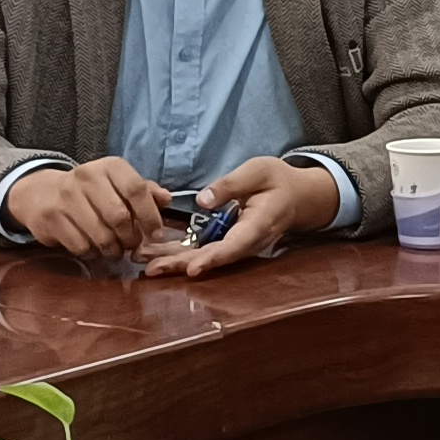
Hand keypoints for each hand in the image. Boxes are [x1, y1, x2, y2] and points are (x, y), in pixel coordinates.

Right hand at [2, 155, 170, 259]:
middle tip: (131, 245)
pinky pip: (81, 246)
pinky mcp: (51, 218)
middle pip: (119, 216)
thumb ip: (143, 190)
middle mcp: (86, 177)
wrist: (42, 193)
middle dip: (130, 238)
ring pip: (101, 235)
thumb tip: (167, 199)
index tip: (156, 234)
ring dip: (112, 250)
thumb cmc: (89, 191)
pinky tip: (93, 249)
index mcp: (109, 167)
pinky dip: (92, 254)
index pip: (136, 189)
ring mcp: (66, 197)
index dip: (150, 216)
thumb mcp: (116, 183)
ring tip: (114, 250)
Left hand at [147, 157, 337, 278]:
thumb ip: (232, 184)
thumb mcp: (259, 171)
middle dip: (181, 264)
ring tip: (143, 262)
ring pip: (203, 258)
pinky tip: (153, 254)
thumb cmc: (278, 180)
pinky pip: (201, 251)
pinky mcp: (226, 242)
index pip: (235, 246)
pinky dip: (177, 253)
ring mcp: (236, 245)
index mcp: (259, 224)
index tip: (193, 268)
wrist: (296, 197)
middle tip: (150, 268)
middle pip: (212, 258)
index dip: (213, 259)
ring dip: (173, 261)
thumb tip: (203, 201)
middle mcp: (246, 242)